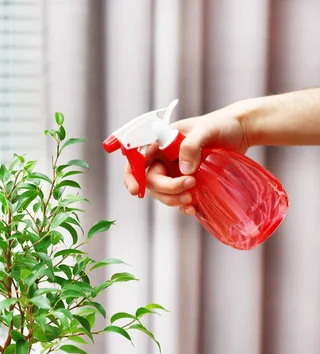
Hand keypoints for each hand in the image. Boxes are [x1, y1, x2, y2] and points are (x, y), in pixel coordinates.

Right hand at [124, 102, 253, 215]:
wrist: (241, 131)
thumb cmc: (221, 124)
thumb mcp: (206, 130)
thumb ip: (191, 145)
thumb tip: (183, 170)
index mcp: (161, 143)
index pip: (137, 160)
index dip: (132, 176)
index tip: (135, 191)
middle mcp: (164, 159)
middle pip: (151, 181)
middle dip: (166, 189)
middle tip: (189, 186)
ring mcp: (176, 172)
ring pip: (163, 193)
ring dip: (173, 199)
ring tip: (192, 199)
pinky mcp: (188, 183)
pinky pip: (178, 198)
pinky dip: (182, 206)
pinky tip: (193, 208)